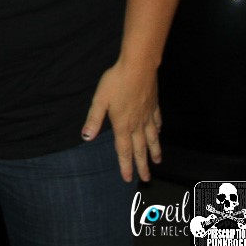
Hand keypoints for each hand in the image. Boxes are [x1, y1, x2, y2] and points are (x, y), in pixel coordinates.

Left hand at [81, 61, 162, 182]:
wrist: (138, 67)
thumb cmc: (116, 82)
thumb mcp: (99, 100)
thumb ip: (94, 119)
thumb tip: (86, 137)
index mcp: (122, 124)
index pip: (124, 150)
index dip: (125, 165)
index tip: (128, 178)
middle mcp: (137, 124)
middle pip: (140, 148)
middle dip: (142, 165)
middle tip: (147, 179)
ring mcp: (148, 115)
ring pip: (152, 138)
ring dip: (154, 151)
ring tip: (157, 161)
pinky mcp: (154, 105)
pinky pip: (157, 122)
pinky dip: (158, 130)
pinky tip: (159, 133)